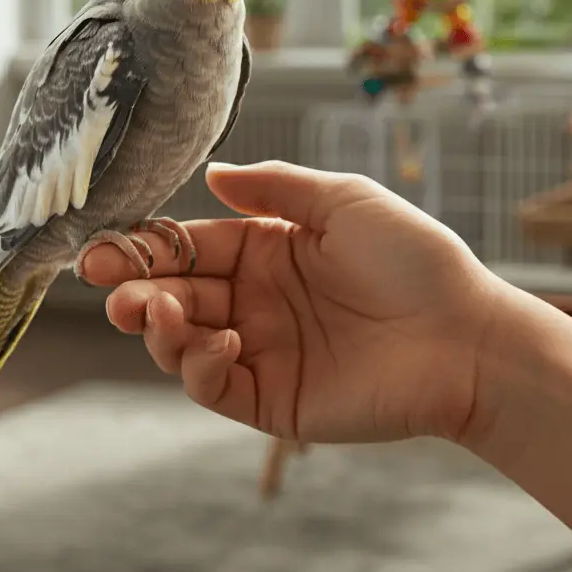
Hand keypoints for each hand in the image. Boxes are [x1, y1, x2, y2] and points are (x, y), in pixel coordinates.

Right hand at [80, 161, 503, 445]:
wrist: (468, 336)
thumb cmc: (414, 257)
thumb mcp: (343, 201)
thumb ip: (275, 187)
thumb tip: (213, 173)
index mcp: (265, 249)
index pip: (189, 246)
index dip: (146, 246)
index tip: (103, 245)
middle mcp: (254, 299)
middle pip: (173, 294)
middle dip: (132, 287)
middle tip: (103, 282)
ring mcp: (260, 350)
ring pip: (181, 342)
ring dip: (156, 326)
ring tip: (153, 309)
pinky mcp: (271, 399)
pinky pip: (213, 385)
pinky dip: (199, 364)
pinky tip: (223, 339)